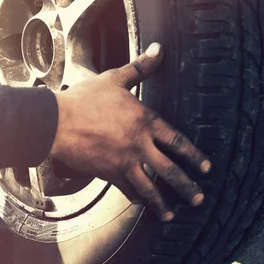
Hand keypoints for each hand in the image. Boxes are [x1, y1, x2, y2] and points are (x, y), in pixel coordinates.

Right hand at [51, 43, 210, 221]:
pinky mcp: (108, 174)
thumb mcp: (115, 78)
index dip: (194, 156)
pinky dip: (136, 198)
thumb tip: (159, 48)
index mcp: (145, 122)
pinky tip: (141, 204)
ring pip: (149, 188)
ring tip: (172, 215)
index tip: (206, 168)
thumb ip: (140, 67)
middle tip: (199, 200)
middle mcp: (139, 146)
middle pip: (170, 171)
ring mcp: (124, 162)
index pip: (178, 141)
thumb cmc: (85, 98)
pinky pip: (126, 189)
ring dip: (162, 203)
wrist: (57, 122)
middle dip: (187, 187)